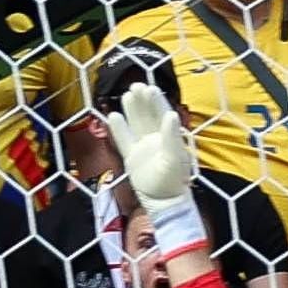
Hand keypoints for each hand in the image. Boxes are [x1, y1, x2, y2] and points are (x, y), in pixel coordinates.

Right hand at [112, 82, 198, 213]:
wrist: (162, 201)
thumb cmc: (173, 180)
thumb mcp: (174, 158)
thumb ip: (172, 136)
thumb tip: (170, 114)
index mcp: (170, 137)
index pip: (162, 114)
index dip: (156, 101)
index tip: (149, 88)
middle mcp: (156, 139)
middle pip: (148, 115)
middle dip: (143, 101)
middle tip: (135, 86)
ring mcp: (143, 147)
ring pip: (136, 123)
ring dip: (132, 110)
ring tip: (127, 95)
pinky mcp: (132, 156)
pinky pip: (124, 139)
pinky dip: (118, 128)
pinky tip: (112, 115)